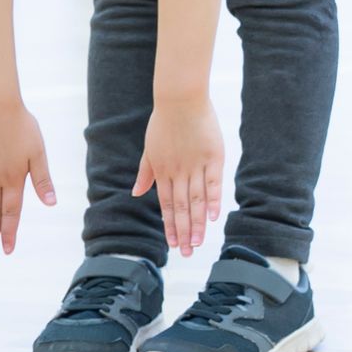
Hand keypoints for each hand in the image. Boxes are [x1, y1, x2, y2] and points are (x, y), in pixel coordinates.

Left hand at [136, 93, 227, 255]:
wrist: (180, 98)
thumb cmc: (164, 122)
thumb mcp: (149, 148)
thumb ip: (146, 172)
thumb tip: (137, 193)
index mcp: (162, 171)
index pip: (167, 205)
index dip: (170, 226)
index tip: (173, 244)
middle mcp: (178, 172)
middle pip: (181, 208)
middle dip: (184, 232)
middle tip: (187, 252)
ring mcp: (196, 165)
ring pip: (196, 200)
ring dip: (197, 223)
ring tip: (198, 243)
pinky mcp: (213, 156)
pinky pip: (213, 183)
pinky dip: (212, 200)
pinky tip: (213, 217)